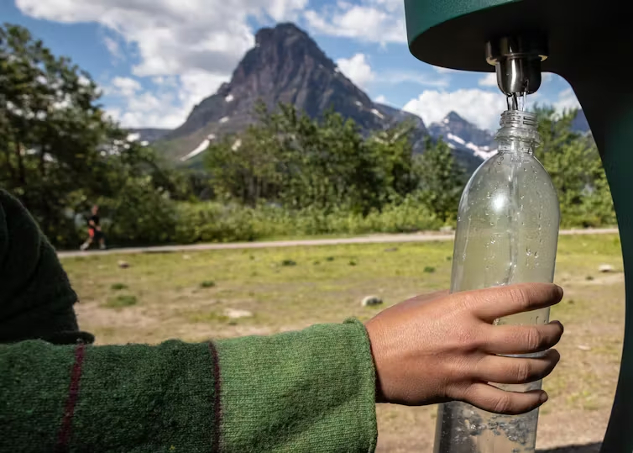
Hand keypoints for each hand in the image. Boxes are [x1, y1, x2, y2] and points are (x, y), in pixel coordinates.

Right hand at [365, 283, 563, 414]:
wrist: (370, 360)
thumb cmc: (395, 326)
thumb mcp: (427, 302)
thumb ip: (459, 304)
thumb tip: (482, 305)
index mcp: (462, 308)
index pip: (518, 298)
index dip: (545, 293)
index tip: (556, 293)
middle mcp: (471, 337)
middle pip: (529, 339)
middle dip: (551, 334)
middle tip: (556, 330)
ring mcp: (467, 368)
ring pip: (523, 372)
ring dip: (546, 364)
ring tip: (552, 357)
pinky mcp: (460, 392)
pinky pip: (504, 403)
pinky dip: (528, 402)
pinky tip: (540, 396)